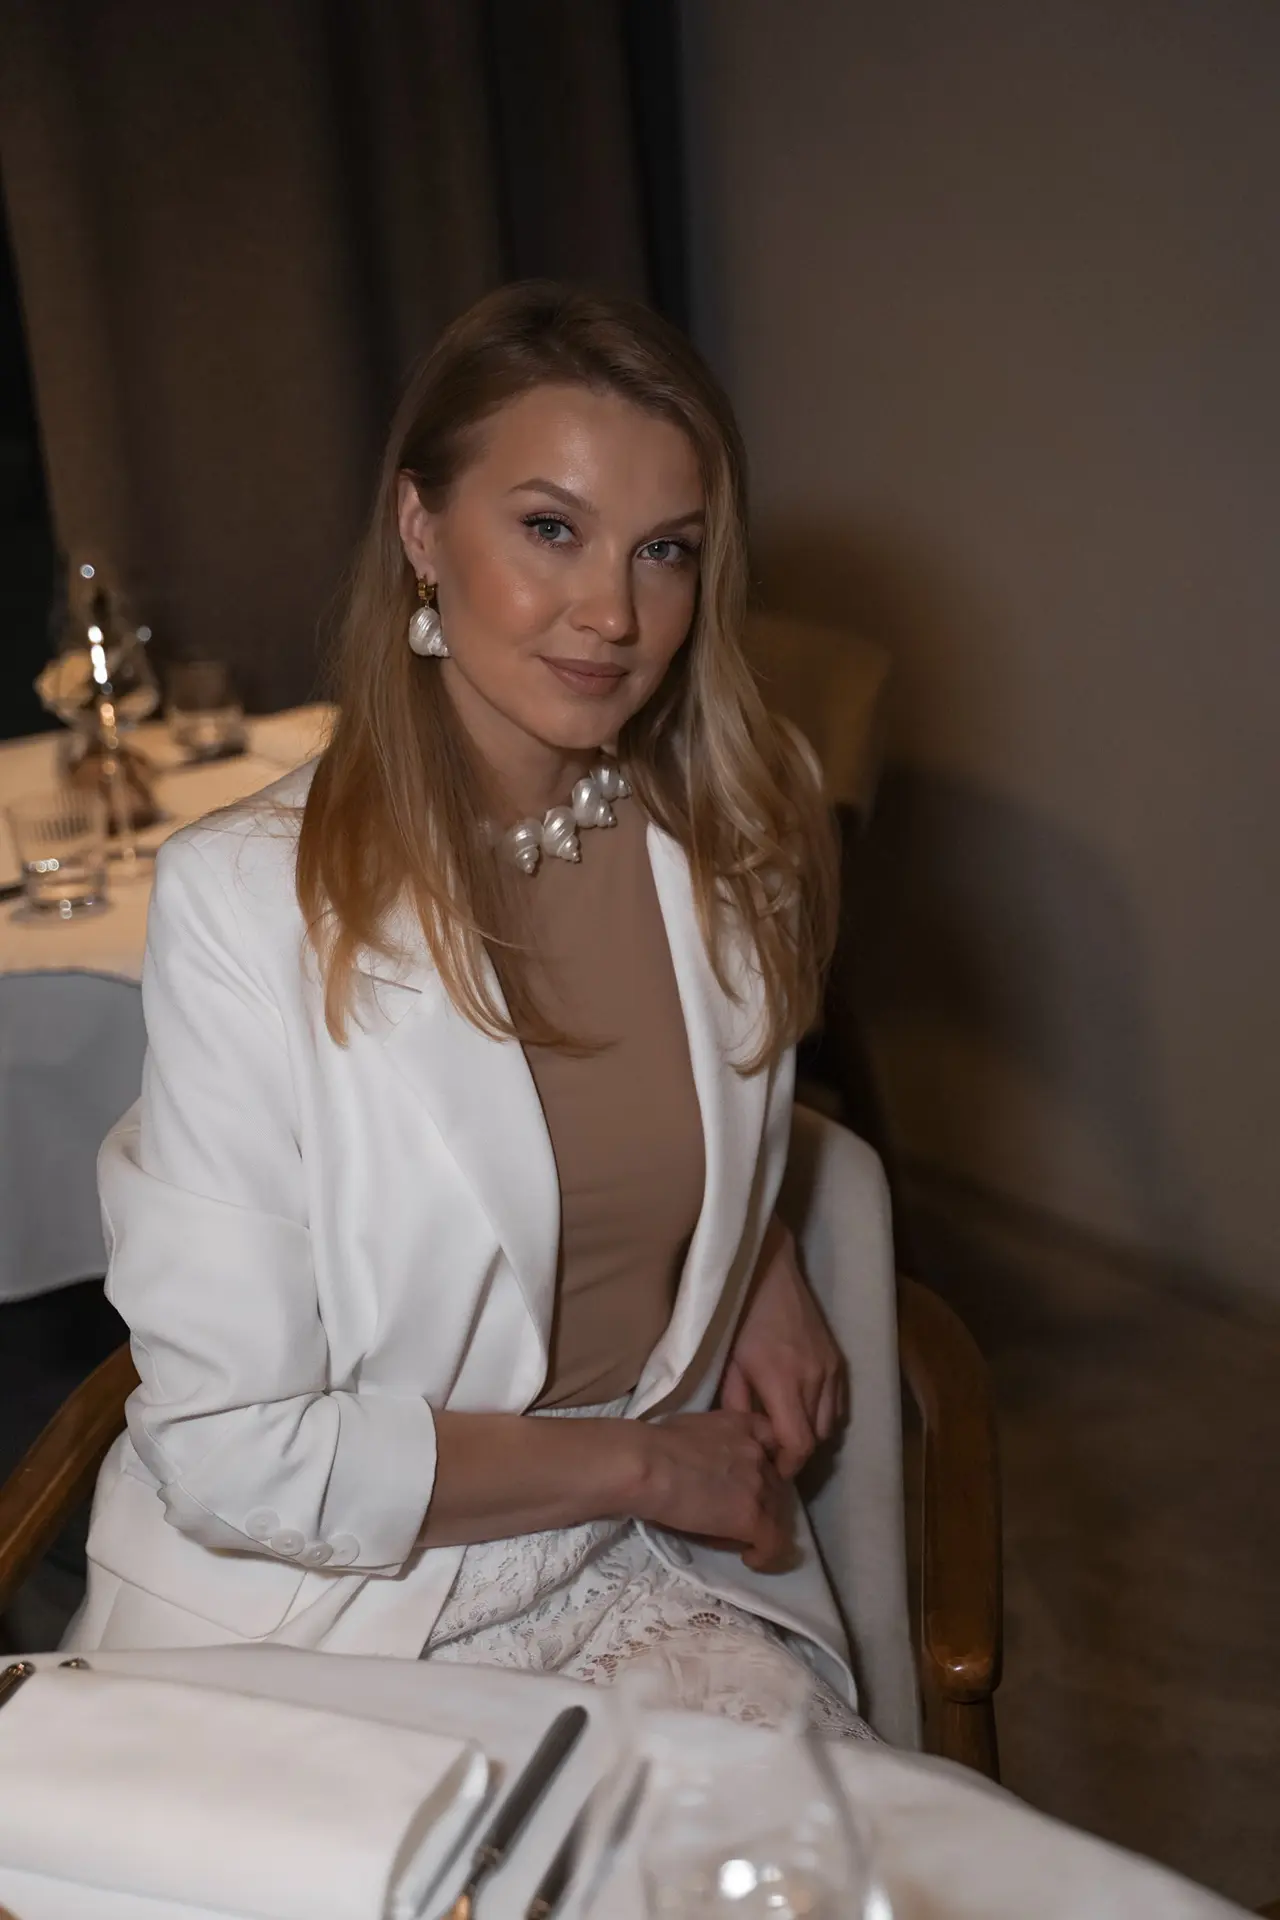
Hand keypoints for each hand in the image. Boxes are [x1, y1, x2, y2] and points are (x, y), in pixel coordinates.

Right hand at [631, 1409, 795, 1572]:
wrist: (647, 1465)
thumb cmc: (652, 1444)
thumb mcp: (693, 1428)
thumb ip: (712, 1443)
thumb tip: (702, 1462)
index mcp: (744, 1425)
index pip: (773, 1445)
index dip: (764, 1467)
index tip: (748, 1482)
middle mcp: (759, 1453)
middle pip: (777, 1484)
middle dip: (762, 1502)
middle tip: (737, 1517)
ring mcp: (759, 1485)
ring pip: (778, 1515)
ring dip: (762, 1528)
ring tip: (738, 1540)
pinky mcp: (753, 1518)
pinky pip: (774, 1543)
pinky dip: (765, 1555)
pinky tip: (749, 1560)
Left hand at [720, 1215, 846, 1479]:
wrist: (768, 1271)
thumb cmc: (739, 1316)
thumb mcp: (728, 1362)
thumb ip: (737, 1404)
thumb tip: (746, 1438)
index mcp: (783, 1381)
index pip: (799, 1443)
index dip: (788, 1465)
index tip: (773, 1472)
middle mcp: (815, 1378)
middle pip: (816, 1438)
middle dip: (797, 1453)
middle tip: (774, 1455)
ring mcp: (831, 1368)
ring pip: (830, 1423)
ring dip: (810, 1434)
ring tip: (787, 1432)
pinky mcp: (838, 1359)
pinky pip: (838, 1403)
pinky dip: (823, 1414)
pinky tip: (802, 1409)